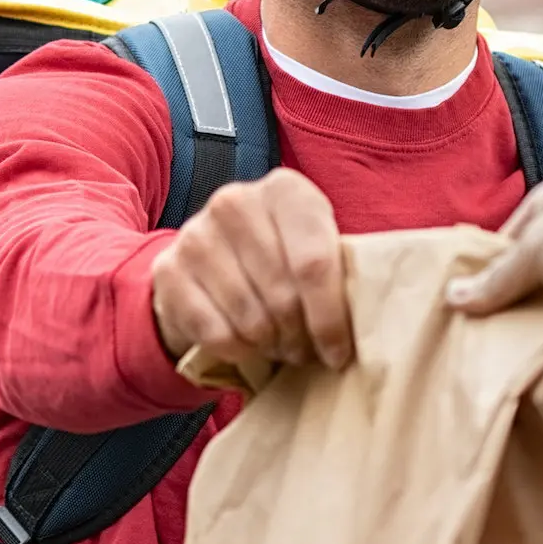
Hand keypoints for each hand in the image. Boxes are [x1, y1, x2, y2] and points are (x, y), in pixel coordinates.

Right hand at [151, 168, 352, 369]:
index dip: (330, 318)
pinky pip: (214, 333)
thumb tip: (374, 319)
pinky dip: (237, 351)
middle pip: (283, 295)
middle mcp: (236, 201)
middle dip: (301, 337)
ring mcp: (196, 234)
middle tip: (306, 352)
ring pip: (250, 319)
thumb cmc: (281, 256)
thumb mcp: (315, 245)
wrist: (208, 258)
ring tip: (281, 347)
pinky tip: (248, 345)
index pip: (315, 263)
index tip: (339, 354)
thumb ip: (339, 269)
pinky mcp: (168, 270)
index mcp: (285, 190)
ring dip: (271, 346)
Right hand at [445, 157, 542, 359]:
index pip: (501, 250)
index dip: (476, 278)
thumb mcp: (540, 244)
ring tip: (479, 376)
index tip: (443, 312)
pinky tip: (523, 388)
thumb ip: (499, 278)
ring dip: (527, 347)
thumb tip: (454, 299)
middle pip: (523, 292)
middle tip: (454, 353)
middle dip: (497, 318)